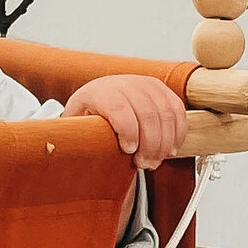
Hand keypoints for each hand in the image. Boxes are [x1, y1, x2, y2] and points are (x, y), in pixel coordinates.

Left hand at [67, 73, 189, 163]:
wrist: (102, 95)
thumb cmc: (90, 115)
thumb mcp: (77, 124)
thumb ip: (77, 136)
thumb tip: (69, 153)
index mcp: (100, 92)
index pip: (118, 108)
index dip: (127, 131)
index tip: (129, 151)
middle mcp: (125, 84)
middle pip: (146, 114)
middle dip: (150, 144)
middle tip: (145, 164)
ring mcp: (146, 84)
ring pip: (165, 113)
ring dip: (165, 142)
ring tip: (156, 160)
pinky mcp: (162, 89)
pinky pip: (177, 110)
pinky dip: (178, 132)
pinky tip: (171, 149)